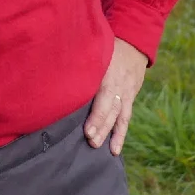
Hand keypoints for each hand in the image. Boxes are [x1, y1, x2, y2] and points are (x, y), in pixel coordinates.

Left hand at [84, 37, 146, 155]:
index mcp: (108, 71)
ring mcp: (127, 92)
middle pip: (110, 108)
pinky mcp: (130, 98)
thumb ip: (83, 60)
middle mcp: (119, 84)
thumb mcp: (97, 48)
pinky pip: (126, 118)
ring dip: (110, 132)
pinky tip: (115, 149)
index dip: (96, 114)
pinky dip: (121, 134)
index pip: (103, 96)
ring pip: (119, 115)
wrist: (135, 45)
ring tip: (99, 146)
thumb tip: (59, 70)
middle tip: (90, 140)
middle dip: (100, 125)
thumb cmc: (108, 46)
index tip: (87, 129)